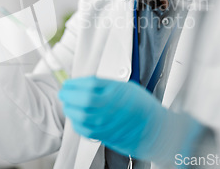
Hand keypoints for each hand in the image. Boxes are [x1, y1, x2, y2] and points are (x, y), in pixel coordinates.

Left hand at [58, 76, 203, 162]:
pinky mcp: (104, 136)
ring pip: (79, 117)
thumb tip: (83, 83)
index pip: (86, 86)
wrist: (155, 129)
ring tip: (69, 104)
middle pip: (80, 101)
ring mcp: (106, 124)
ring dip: (69, 109)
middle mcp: (109, 109)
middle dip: (67, 96)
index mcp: (114, 93)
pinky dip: (76, 123)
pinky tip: (77, 118)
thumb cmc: (142, 106)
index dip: (73, 84)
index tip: (68, 83)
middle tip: (64, 93)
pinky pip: (84, 130)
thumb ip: (103, 85)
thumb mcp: (124, 86)